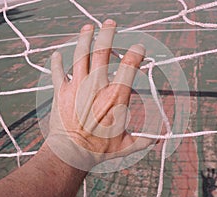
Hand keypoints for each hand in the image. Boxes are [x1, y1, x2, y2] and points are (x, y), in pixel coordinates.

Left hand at [47, 19, 153, 169]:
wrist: (71, 153)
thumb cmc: (100, 150)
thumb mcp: (126, 146)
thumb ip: (144, 140)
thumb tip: (160, 138)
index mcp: (116, 96)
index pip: (129, 65)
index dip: (136, 53)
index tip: (139, 48)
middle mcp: (96, 86)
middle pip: (103, 51)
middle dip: (108, 34)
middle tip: (111, 23)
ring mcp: (77, 86)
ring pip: (80, 54)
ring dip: (84, 38)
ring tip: (88, 27)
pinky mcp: (61, 91)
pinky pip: (57, 71)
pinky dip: (56, 62)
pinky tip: (56, 54)